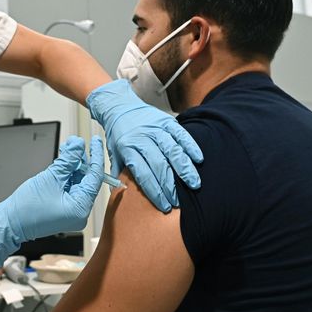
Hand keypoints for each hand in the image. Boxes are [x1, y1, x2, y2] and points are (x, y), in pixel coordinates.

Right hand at [0, 136, 103, 267]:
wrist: (10, 222)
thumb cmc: (27, 208)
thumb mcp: (51, 177)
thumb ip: (68, 160)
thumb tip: (78, 145)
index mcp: (81, 208)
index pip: (95, 177)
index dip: (95, 157)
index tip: (95, 142)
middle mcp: (80, 212)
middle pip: (87, 179)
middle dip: (81, 160)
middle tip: (76, 143)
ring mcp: (72, 211)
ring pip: (78, 182)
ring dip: (73, 166)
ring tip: (67, 149)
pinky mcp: (64, 208)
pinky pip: (70, 188)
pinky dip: (67, 175)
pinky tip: (63, 162)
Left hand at [87, 79, 202, 212]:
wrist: (119, 106)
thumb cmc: (118, 133)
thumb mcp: (113, 153)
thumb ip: (119, 172)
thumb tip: (122, 192)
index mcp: (128, 148)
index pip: (143, 175)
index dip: (155, 192)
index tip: (164, 205)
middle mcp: (142, 138)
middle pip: (160, 166)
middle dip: (171, 186)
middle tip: (179, 201)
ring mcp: (155, 128)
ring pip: (173, 151)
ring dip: (185, 169)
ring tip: (194, 184)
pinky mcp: (166, 121)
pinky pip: (181, 134)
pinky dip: (191, 147)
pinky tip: (198, 159)